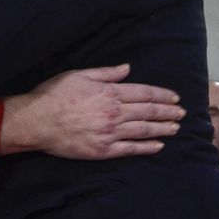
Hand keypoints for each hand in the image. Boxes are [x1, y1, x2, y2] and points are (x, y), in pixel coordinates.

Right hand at [0, 64, 181, 158]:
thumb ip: (106, 73)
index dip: (162, 95)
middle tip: (181, 113)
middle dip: (167, 111)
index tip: (174, 97)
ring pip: (143, 130)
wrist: (37, 121)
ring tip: (176, 128)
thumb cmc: (54, 95)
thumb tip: (127, 68)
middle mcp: (114, 112)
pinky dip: (146, 147)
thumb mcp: (79, 75)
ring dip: (162, 129)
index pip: (144, 93)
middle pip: (148, 111)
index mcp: (110, 92)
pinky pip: (130, 149)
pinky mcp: (103, 150)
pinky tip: (158, 146)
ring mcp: (110, 132)